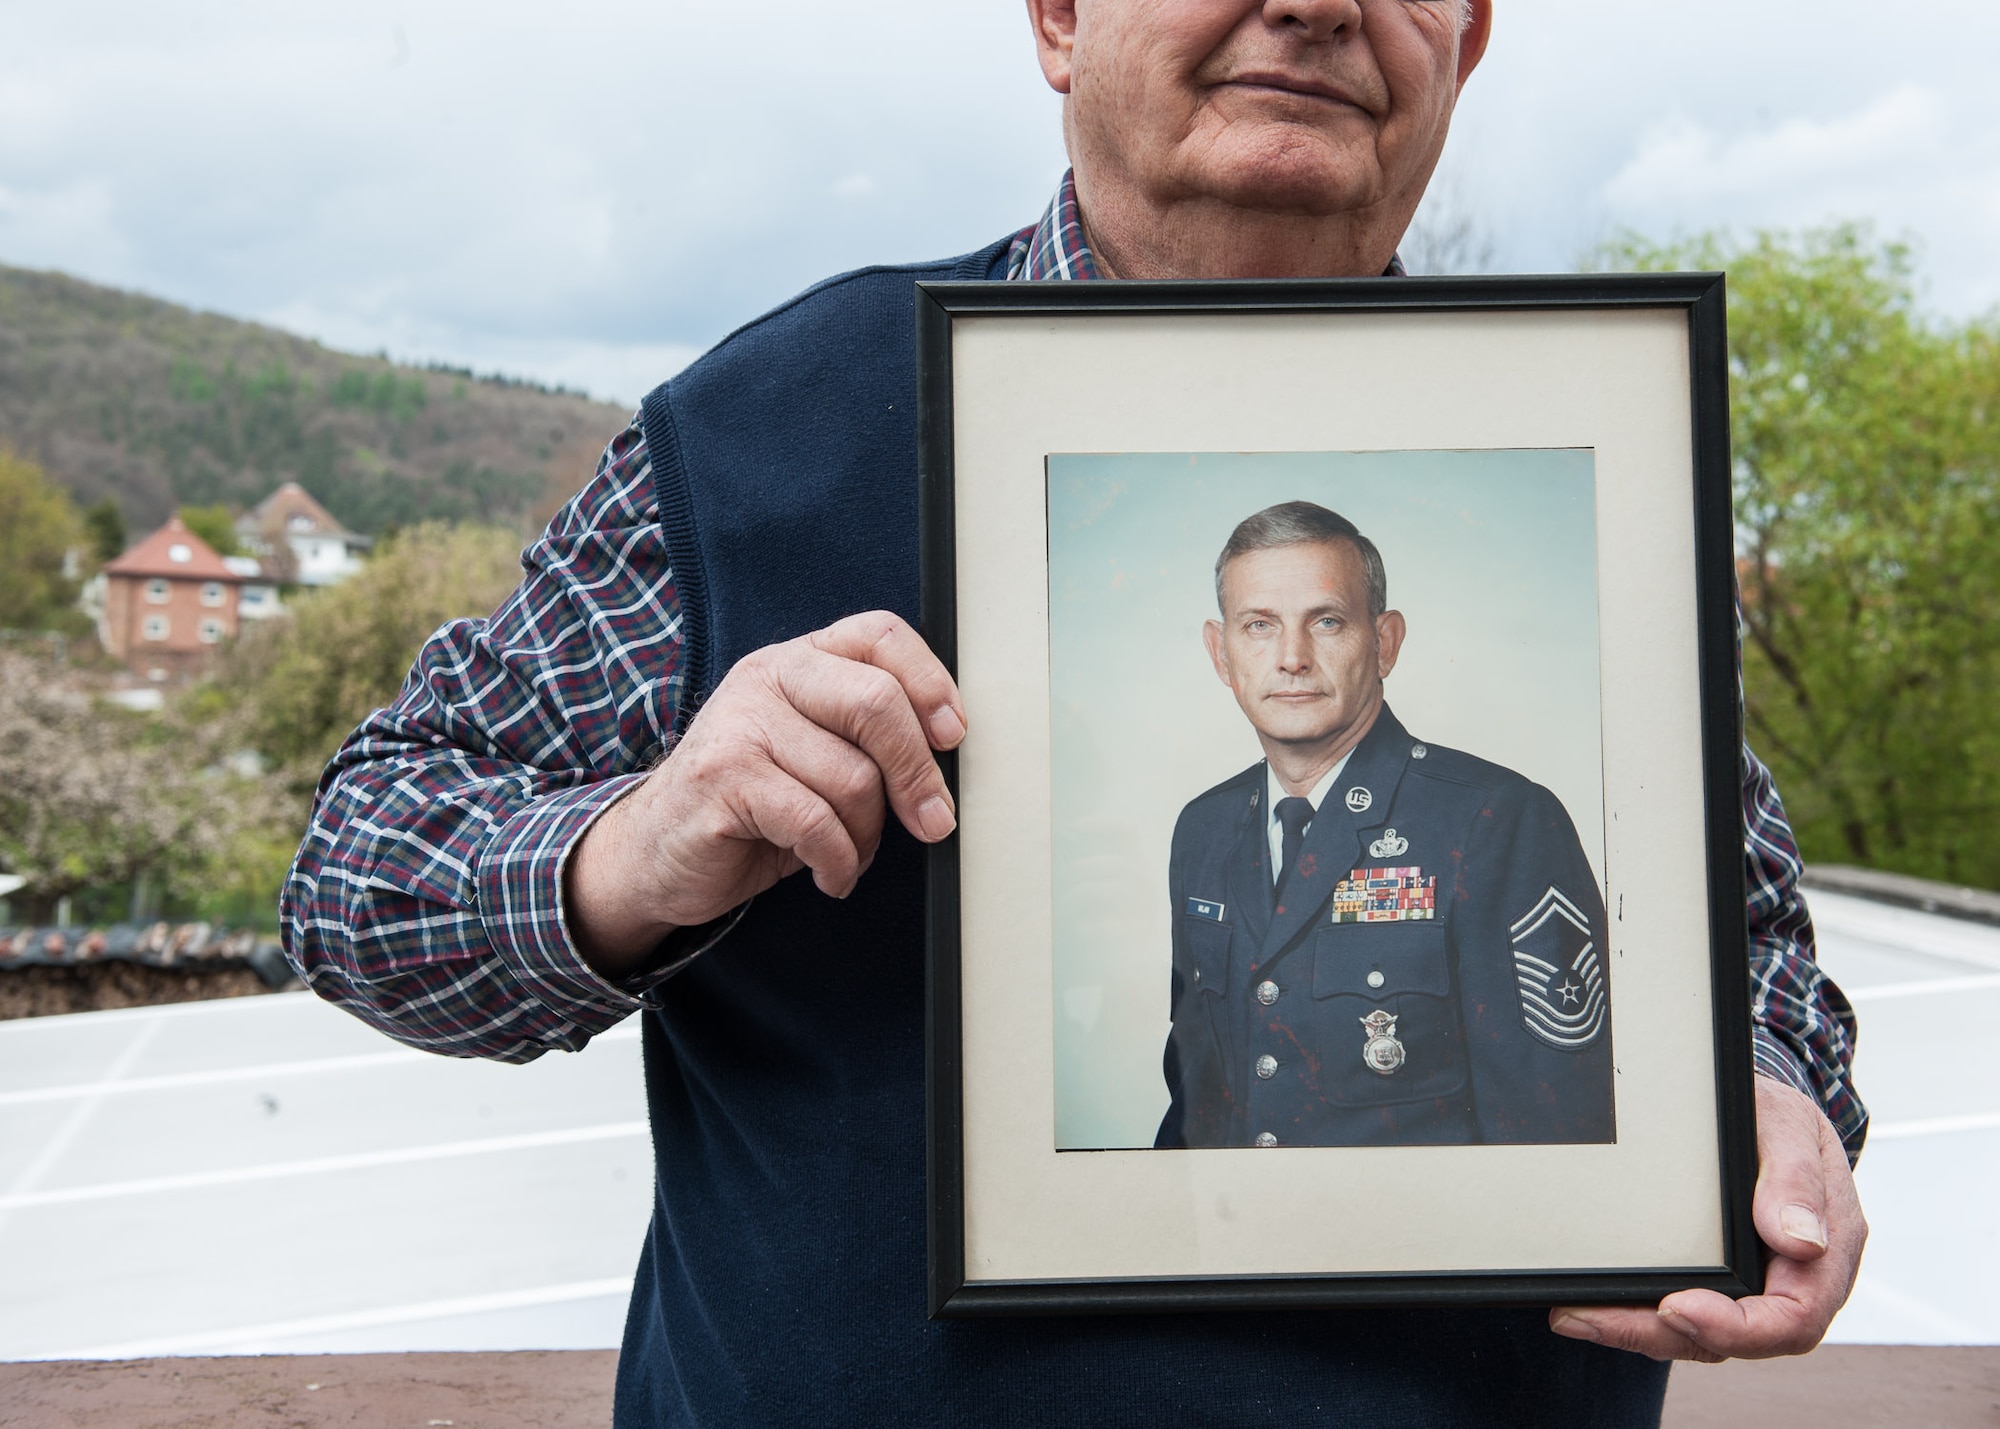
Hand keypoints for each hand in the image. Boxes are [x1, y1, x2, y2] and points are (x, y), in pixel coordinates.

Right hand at [565, 611, 965, 976]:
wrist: (656, 850)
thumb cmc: (752, 804)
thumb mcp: (816, 756)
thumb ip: (866, 739)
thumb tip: (945, 760)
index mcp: (800, 660)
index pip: (880, 636)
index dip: (930, 683)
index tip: (952, 736)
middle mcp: (768, 678)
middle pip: (876, 704)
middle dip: (917, 774)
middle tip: (933, 820)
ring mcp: (740, 725)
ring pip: (853, 778)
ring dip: (867, 836)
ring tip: (847, 854)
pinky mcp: (724, 779)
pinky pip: (816, 823)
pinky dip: (837, 862)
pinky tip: (828, 874)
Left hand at [1549, 1076, 1865, 1361]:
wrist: (1751, 1107)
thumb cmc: (1775, 1118)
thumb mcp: (1789, 1126)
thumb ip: (1796, 1180)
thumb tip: (1801, 1242)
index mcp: (1826, 1253)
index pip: (1794, 1319)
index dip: (1736, 1328)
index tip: (1676, 1307)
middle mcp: (1789, 1281)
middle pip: (1735, 1340)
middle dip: (1660, 1334)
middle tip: (1593, 1317)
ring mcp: (1750, 1285)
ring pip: (1699, 1335)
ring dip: (1635, 1330)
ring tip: (1574, 1315)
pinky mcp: (1714, 1282)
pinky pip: (1678, 1315)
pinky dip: (1634, 1314)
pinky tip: (1587, 1304)